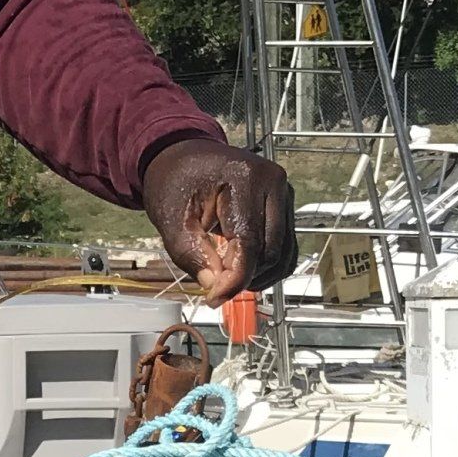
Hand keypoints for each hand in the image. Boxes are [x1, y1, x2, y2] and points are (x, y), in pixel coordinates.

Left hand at [140, 137, 296, 301]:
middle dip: (244, 276)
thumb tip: (215, 287)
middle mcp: (274, 183)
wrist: (185, 157)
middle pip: (271, 251)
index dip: (235, 278)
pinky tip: (242, 269)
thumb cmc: (176, 182)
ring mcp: (284, 193)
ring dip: (258, 275)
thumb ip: (190, 254)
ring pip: (284, 253)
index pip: (250, 241)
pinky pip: (286, 248)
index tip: (214, 299)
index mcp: (245, 178)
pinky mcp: (285, 206)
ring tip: (226, 278)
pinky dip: (267, 266)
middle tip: (214, 286)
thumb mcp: (171, 218)